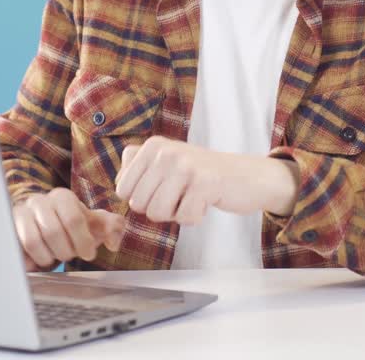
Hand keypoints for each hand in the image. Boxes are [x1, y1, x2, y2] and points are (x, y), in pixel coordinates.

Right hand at [12, 188, 126, 270]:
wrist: (42, 228)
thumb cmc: (71, 227)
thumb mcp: (94, 226)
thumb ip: (112, 229)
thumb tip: (114, 243)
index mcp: (62, 197)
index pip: (74, 219)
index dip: (83, 241)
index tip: (89, 254)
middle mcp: (38, 201)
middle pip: (53, 231)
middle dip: (66, 250)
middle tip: (69, 255)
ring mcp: (19, 215)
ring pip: (33, 242)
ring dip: (48, 256)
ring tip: (54, 256)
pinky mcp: (7, 230)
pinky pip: (18, 250)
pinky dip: (32, 260)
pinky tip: (40, 259)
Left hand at [115, 136, 298, 225]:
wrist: (245, 176)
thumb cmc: (201, 175)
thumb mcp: (166, 162)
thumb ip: (138, 168)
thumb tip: (118, 184)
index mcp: (152, 146)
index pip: (122, 189)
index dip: (142, 199)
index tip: (163, 189)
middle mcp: (166, 151)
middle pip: (139, 204)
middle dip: (159, 209)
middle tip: (181, 195)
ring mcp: (186, 166)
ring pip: (158, 213)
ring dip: (176, 214)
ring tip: (191, 197)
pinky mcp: (205, 183)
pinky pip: (184, 218)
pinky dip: (195, 217)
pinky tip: (205, 202)